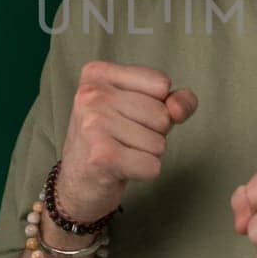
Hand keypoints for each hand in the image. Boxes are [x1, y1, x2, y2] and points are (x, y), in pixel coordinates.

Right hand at [57, 60, 197, 217]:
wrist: (77, 184)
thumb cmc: (114, 140)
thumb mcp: (143, 110)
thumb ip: (173, 101)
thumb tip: (179, 108)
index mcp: (98, 73)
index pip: (161, 83)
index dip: (156, 106)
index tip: (128, 117)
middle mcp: (91, 93)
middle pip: (162, 114)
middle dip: (152, 134)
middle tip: (122, 140)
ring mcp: (93, 123)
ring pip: (159, 142)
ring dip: (147, 155)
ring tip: (120, 153)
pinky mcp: (101, 155)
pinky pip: (152, 166)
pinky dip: (144, 173)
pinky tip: (120, 170)